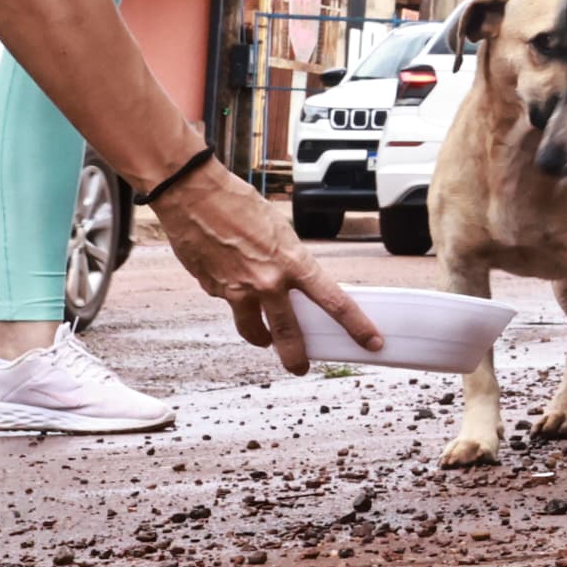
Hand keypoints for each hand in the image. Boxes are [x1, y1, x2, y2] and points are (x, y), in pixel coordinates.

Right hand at [154, 156, 383, 369]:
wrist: (195, 198)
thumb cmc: (241, 207)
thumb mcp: (281, 233)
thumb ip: (289, 263)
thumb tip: (291, 284)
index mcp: (294, 263)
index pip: (335, 302)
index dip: (357, 326)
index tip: (372, 342)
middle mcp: (268, 283)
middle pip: (289, 333)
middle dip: (296, 356)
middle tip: (302, 368)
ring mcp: (238, 291)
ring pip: (253, 331)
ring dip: (261, 340)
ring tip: (266, 342)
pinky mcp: (214, 291)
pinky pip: (230, 304)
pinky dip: (235, 302)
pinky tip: (231, 285)